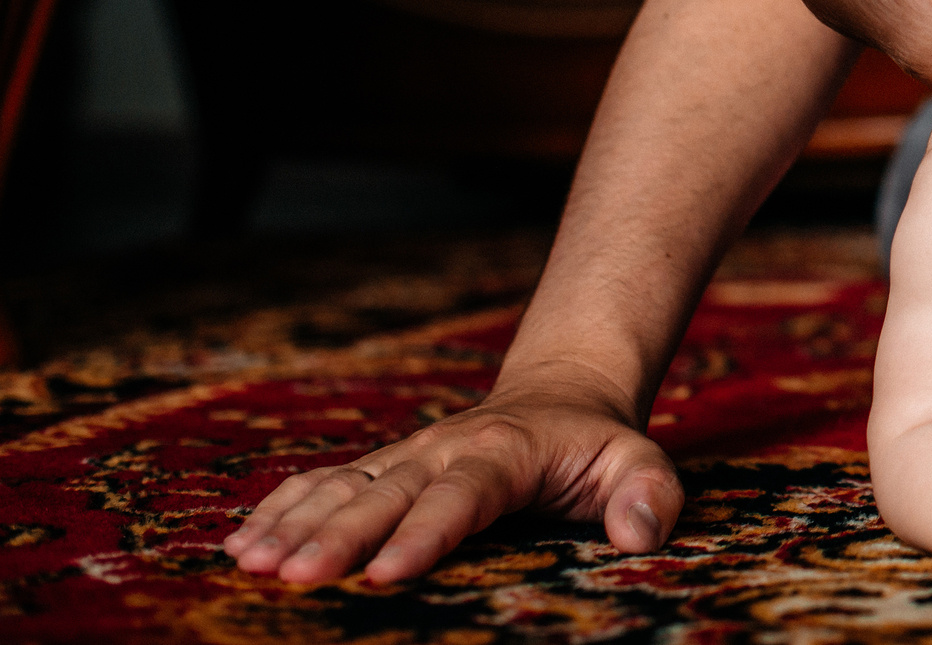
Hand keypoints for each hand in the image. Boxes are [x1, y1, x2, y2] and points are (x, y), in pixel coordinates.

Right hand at [221, 383, 681, 583]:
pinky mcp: (382, 469)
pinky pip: (324, 484)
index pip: (462, 495)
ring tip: (247, 563)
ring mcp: (406, 458)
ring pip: (343, 489)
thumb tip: (641, 533)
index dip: (425, 532)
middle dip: (337, 536)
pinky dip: (281, 509)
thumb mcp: (639, 461)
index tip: (387, 573)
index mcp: (504, 452)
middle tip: (294, 578)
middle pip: (385, 494)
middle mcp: (442, 451)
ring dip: (294, 524)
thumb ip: (649, 493)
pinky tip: (239, 543)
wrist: (560, 397)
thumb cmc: (597, 446)